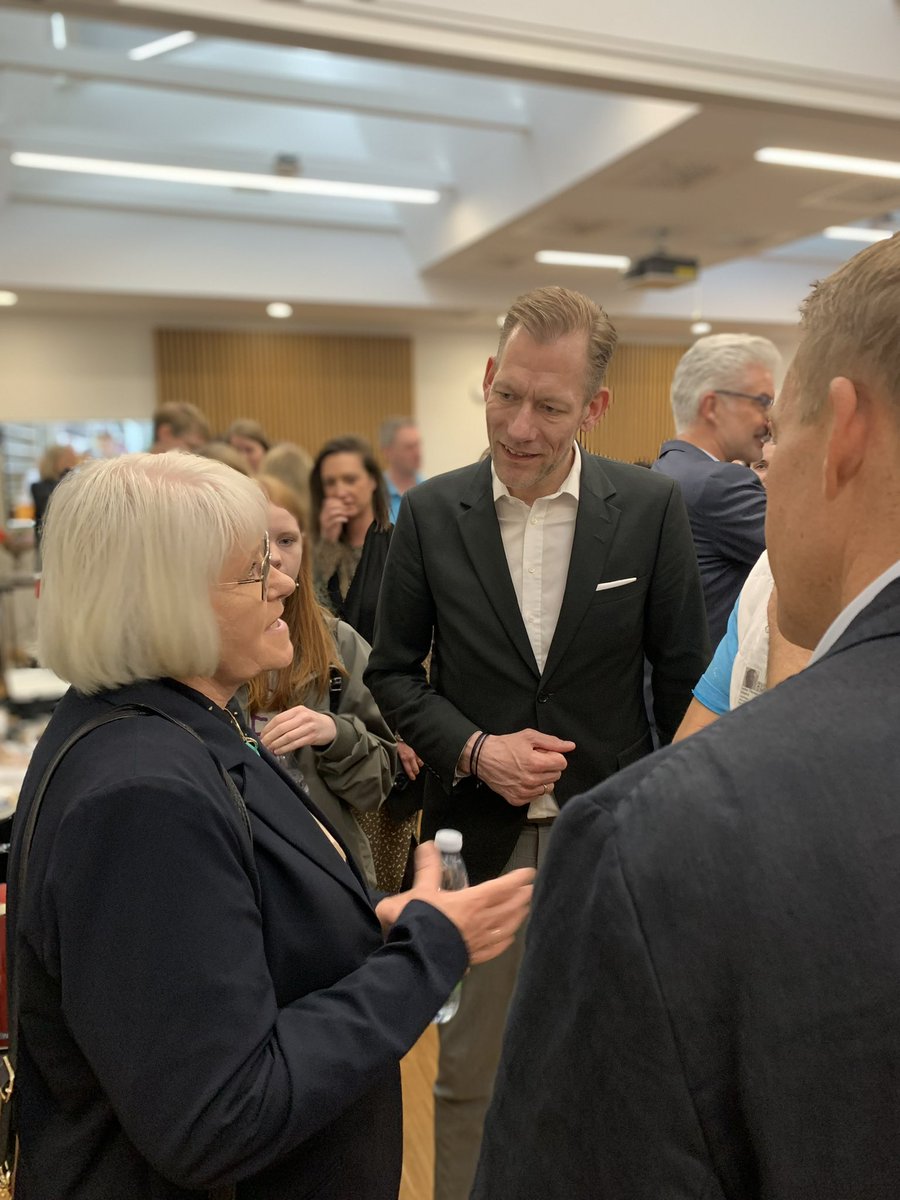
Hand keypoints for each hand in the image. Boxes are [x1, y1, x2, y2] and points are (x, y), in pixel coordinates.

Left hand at [259, 706, 336, 754]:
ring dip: (276, 744)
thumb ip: (287, 721)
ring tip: (269, 748)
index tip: (261, 735)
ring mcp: (308, 727)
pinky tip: (278, 751)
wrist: (330, 727)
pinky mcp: (311, 737)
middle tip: (263, 744)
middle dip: (270, 737)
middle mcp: (303, 717)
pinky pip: (294, 744)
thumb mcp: (300, 715)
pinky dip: (284, 748)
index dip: (268, 728)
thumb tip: (268, 732)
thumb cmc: (311, 721)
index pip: (278, 719)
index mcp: (297, 710)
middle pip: (281, 728)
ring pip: (287, 737)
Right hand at [319, 497, 348, 541]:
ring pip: (332, 512)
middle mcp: (323, 515)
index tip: (344, 504)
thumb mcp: (335, 517)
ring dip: (341, 511)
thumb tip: (343, 502)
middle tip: (346, 508)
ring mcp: (324, 521)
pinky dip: (341, 519)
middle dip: (340, 505)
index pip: (328, 501)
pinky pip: (334, 520)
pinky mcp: (328, 527)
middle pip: (330, 505)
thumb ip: (337, 510)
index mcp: (324, 511)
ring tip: (346, 514)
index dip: (337, 500)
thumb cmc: (333, 527)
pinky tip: (346, 520)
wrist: (328, 540)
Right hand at [375, 842, 533, 964]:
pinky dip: (505, 941)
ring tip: (525, 910)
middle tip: (532, 889)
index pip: (501, 887)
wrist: (416, 958)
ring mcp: (480, 941)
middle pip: (509, 907)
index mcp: (472, 902)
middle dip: (522, 896)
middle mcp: (482, 921)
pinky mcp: (474, 957)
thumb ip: (428, 867)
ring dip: (518, 916)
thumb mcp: (421, 890)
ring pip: (507, 927)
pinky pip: (496, 948)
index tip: (530, 872)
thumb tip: (429, 844)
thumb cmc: (420, 922)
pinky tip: (509, 938)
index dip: (517, 879)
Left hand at [397, 739, 422, 780]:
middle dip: (416, 772)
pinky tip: (419, 759)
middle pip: (417, 769)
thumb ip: (399, 761)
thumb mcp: (395, 754)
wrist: (401, 735)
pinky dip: (421, 759)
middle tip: (415, 773)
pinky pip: (421, 756)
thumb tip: (399, 766)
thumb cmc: (397, 744)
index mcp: (404, 758)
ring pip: (421, 763)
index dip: (412, 776)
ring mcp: (416, 753)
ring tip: (417, 765)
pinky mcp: (418, 749)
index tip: (413, 778)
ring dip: (419, 765)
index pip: (409, 770)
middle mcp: (411, 756)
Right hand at [475, 728, 574, 806]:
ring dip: (542, 779)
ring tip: (528, 770)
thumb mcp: (529, 736)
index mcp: (535, 763)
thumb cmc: (505, 746)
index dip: (554, 756)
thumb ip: (552, 742)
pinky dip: (533, 788)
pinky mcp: (518, 800)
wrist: (483, 758)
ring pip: (548, 788)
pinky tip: (522, 779)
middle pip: (556, 776)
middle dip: (549, 767)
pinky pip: (536, 796)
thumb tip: (570, 746)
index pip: (562, 763)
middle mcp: (531, 780)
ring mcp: (524, 792)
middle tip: (534, 760)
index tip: (543, 754)